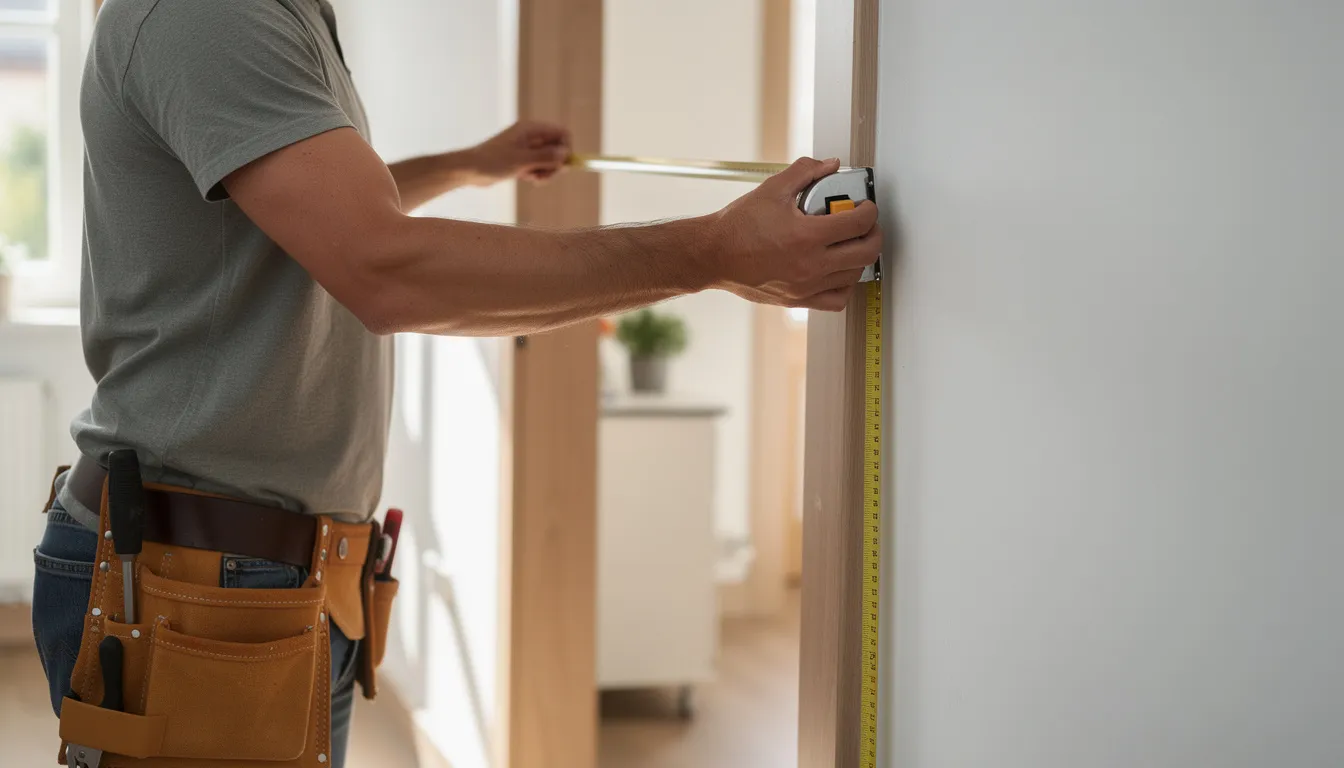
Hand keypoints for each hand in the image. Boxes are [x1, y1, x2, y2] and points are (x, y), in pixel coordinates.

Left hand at [467, 121, 570, 184]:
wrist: (470, 169)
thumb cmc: (493, 162)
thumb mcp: (522, 161)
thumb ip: (546, 157)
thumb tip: (566, 154)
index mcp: (531, 129)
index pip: (561, 134)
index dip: (566, 149)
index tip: (561, 166)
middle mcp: (531, 136)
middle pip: (557, 148)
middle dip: (555, 164)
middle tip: (545, 177)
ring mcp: (526, 148)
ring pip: (548, 159)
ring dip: (546, 172)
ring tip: (533, 179)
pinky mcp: (521, 159)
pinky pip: (538, 166)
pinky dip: (536, 174)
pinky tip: (525, 179)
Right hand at [707, 157, 881, 310]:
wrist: (714, 255)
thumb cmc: (738, 226)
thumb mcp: (773, 189)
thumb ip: (805, 172)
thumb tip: (829, 165)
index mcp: (806, 236)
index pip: (859, 223)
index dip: (870, 210)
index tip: (866, 206)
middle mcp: (810, 264)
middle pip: (865, 252)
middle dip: (873, 234)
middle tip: (866, 224)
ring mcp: (806, 286)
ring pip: (854, 276)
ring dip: (860, 258)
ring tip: (850, 243)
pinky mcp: (799, 299)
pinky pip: (837, 300)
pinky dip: (846, 286)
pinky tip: (839, 271)